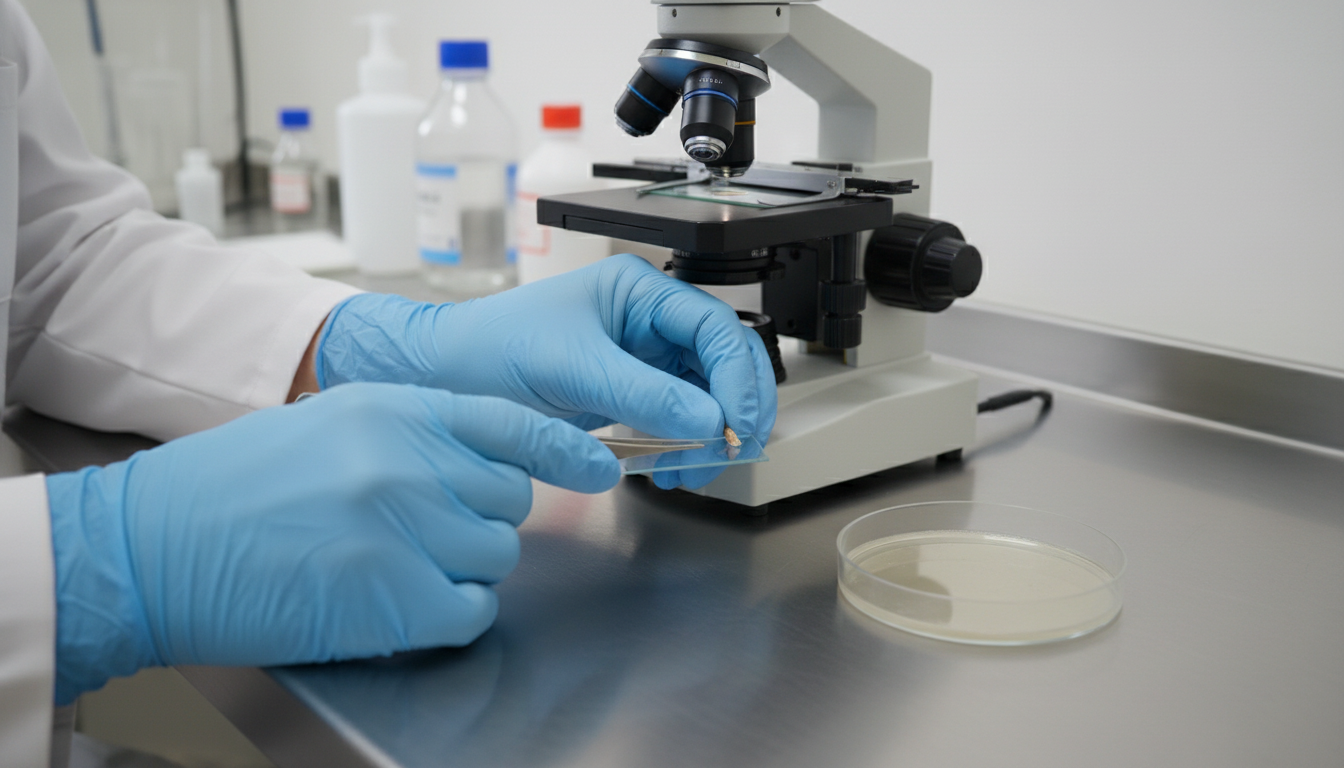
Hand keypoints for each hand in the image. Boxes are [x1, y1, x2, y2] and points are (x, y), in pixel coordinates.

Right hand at [44, 383, 618, 704]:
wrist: (157, 545)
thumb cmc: (235, 487)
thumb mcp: (333, 426)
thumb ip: (415, 434)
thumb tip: (484, 459)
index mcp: (395, 411)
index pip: (512, 423)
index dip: (563, 449)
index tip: (599, 465)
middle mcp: (410, 462)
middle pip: (511, 497)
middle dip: (483, 517)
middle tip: (426, 529)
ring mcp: (405, 530)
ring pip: (496, 554)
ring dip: (462, 566)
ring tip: (395, 565)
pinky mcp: (394, 598)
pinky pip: (472, 609)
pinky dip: (452, 613)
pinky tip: (403, 602)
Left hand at [318, 254, 778, 488]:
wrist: (442, 379)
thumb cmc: (491, 352)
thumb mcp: (570, 369)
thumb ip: (642, 394)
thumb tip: (707, 420)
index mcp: (639, 291)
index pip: (716, 328)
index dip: (737, 378)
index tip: (734, 425)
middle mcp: (648, 321)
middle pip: (725, 361)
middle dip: (735, 408)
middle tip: (730, 451)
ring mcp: (642, 359)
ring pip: (708, 394)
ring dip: (712, 435)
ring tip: (693, 469)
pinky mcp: (630, 394)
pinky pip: (679, 419)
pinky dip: (686, 447)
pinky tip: (672, 469)